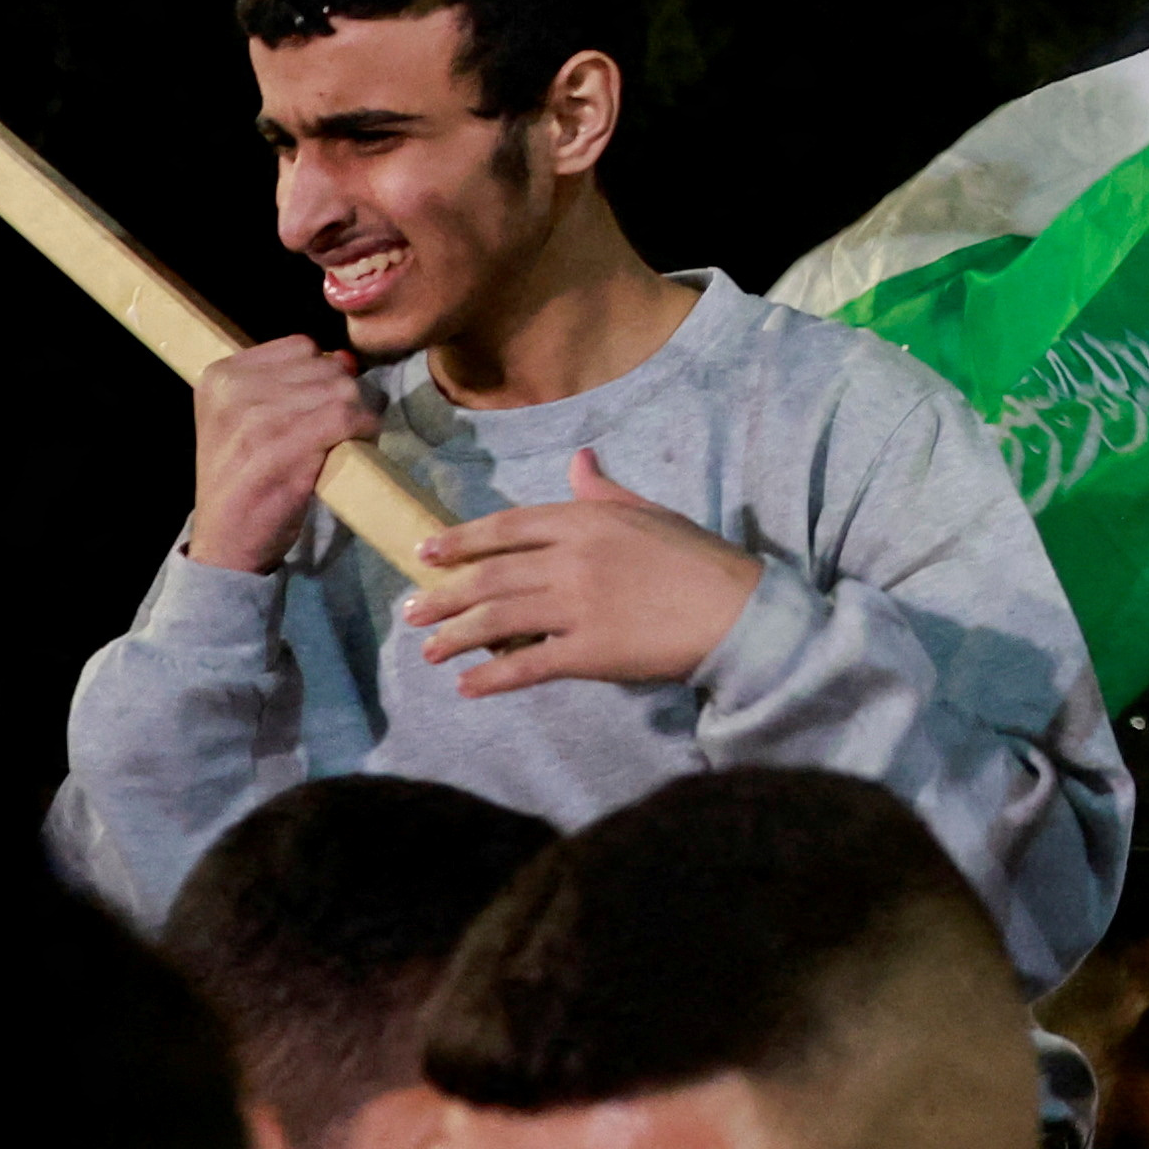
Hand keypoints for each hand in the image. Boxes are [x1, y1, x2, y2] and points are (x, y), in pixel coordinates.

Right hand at [185, 335, 384, 573]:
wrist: (225, 543)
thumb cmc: (246, 479)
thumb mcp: (248, 420)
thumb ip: (290, 383)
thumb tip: (347, 358)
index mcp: (219, 375)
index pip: (300, 346)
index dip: (321, 377)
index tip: (316, 410)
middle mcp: (232, 389)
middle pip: (325, 366)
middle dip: (343, 397)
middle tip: (334, 433)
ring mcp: (253, 418)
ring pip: (341, 389)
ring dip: (357, 416)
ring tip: (340, 443)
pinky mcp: (280, 448)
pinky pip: (346, 417)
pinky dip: (363, 431)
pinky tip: (351, 450)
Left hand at [399, 448, 765, 693]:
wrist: (736, 611)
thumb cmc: (697, 558)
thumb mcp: (650, 512)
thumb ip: (604, 491)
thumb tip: (577, 460)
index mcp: (586, 520)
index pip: (507, 527)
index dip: (461, 541)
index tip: (425, 554)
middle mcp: (572, 560)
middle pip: (491, 576)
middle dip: (445, 595)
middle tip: (412, 613)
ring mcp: (577, 607)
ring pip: (498, 620)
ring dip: (457, 637)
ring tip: (431, 652)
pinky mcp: (589, 652)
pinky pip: (527, 665)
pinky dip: (493, 678)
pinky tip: (469, 688)